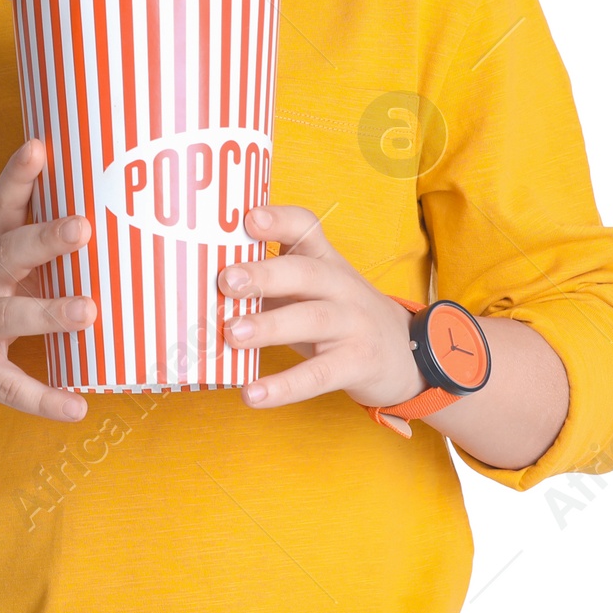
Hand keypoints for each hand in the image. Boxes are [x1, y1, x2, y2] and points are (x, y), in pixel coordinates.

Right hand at [0, 139, 95, 422]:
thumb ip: (33, 246)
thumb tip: (104, 221)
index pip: (2, 204)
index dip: (19, 175)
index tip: (39, 146)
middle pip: (10, 251)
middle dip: (47, 238)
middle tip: (83, 227)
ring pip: (10, 315)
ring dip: (49, 312)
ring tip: (88, 311)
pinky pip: (10, 386)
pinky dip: (44, 399)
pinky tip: (77, 406)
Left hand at [218, 204, 424, 424]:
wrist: (407, 353)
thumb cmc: (340, 315)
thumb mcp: (314, 288)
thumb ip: (273, 281)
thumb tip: (204, 286)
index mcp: (325, 260)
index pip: (306, 228)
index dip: (279, 219)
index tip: (248, 218)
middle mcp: (341, 285)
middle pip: (305, 272)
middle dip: (265, 274)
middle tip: (226, 281)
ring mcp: (353, 323)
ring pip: (311, 319)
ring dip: (269, 326)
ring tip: (230, 335)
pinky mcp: (358, 363)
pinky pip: (319, 375)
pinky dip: (285, 386)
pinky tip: (253, 394)